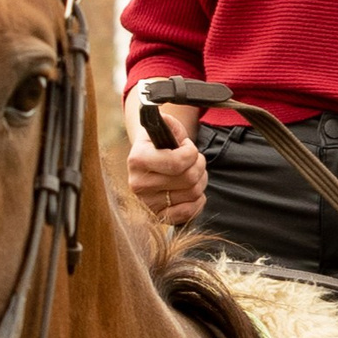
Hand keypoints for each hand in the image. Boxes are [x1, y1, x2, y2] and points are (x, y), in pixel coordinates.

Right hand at [124, 83, 206, 225]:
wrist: (147, 161)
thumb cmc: (158, 143)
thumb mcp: (161, 127)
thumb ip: (168, 121)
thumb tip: (168, 121)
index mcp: (137, 159)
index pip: (177, 162)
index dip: (191, 152)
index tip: (187, 146)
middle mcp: (138, 184)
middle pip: (189, 178)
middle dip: (199, 165)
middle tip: (194, 159)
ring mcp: (147, 203)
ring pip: (193, 194)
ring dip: (200, 181)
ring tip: (192, 172)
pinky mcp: (158, 217)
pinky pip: (188, 213)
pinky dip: (197, 201)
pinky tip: (192, 191)